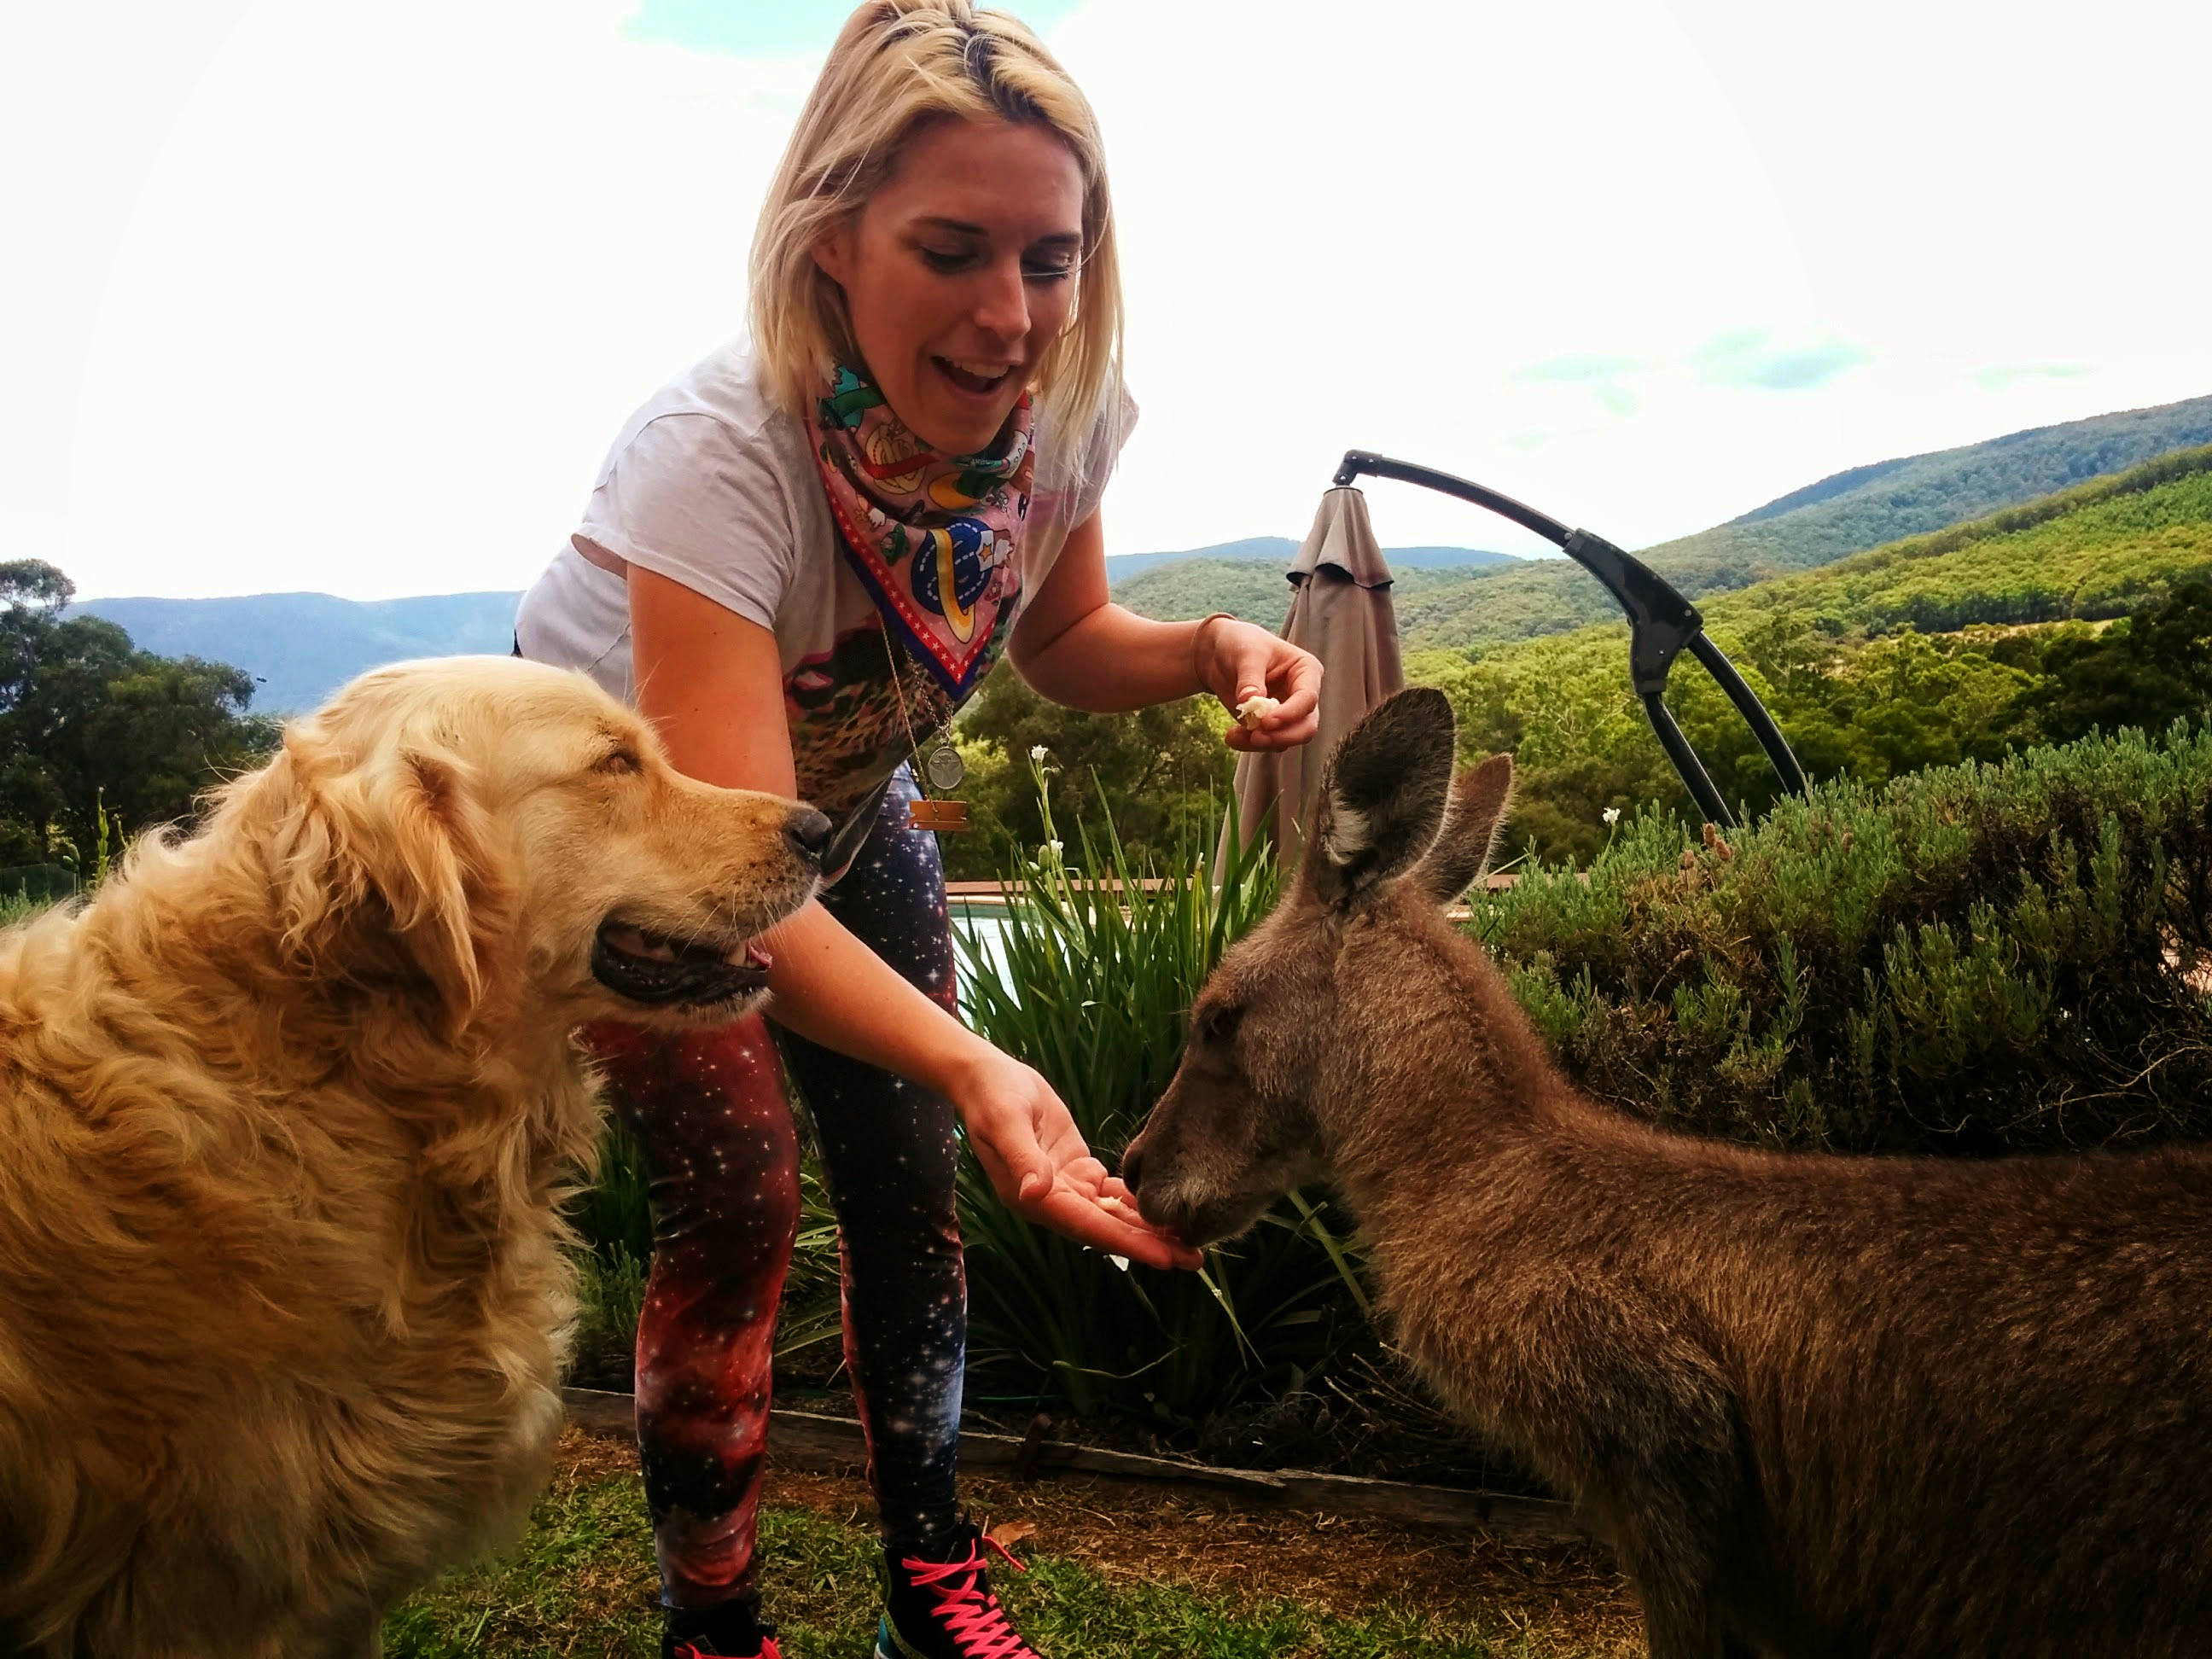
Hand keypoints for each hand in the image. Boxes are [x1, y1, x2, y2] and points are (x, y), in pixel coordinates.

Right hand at [946, 1042, 1201, 1270]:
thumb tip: (1034, 1193)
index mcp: (1036, 1199)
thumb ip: (1022, 1159)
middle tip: (1195, 1258)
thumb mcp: (1005, 1123)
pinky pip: (1110, 1192)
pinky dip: (1135, 1200)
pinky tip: (1165, 1203)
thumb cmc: (992, 1098)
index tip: (1166, 1257)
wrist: (985, 1077)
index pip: (1091, 1228)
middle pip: (1109, 1229)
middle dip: (1150, 1244)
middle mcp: (1052, 1200)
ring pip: (1113, 1214)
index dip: (1130, 1243)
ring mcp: (1065, 1186)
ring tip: (1189, 1238)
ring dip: (1149, 1226)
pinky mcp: (1075, 1168)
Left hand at [1193, 616, 1321, 751]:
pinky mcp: (1271, 726)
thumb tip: (1250, 701)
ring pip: (1287, 740)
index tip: (1266, 721)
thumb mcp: (1245, 653)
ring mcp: (1288, 713)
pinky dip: (1250, 744)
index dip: (1291, 713)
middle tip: (1256, 737)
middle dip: (1282, 736)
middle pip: (1306, 727)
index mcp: (1306, 671)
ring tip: (1233, 735)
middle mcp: (1302, 695)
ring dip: (1262, 743)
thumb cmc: (1240, 644)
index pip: (1308, 698)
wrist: (1219, 655)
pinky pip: (1268, 743)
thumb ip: (1250, 677)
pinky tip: (1232, 736)